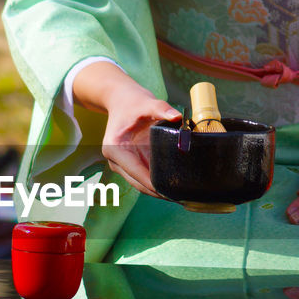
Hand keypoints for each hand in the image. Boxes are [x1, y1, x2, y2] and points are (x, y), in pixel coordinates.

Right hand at [73, 61, 179, 196]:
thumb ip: (161, 108)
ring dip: (159, 191)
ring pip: (141, 184)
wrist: (122, 100)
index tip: (171, 193)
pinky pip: (145, 178)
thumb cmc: (132, 103)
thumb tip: (177, 117)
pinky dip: (158, 183)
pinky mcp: (131, 164)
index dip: (154, 185)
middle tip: (183, 198)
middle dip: (159, 192)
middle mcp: (116, 160)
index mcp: (115, 149)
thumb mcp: (146, 103)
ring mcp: (122, 164)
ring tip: (182, 196)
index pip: (136, 173)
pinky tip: (175, 187)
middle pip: (139, 183)